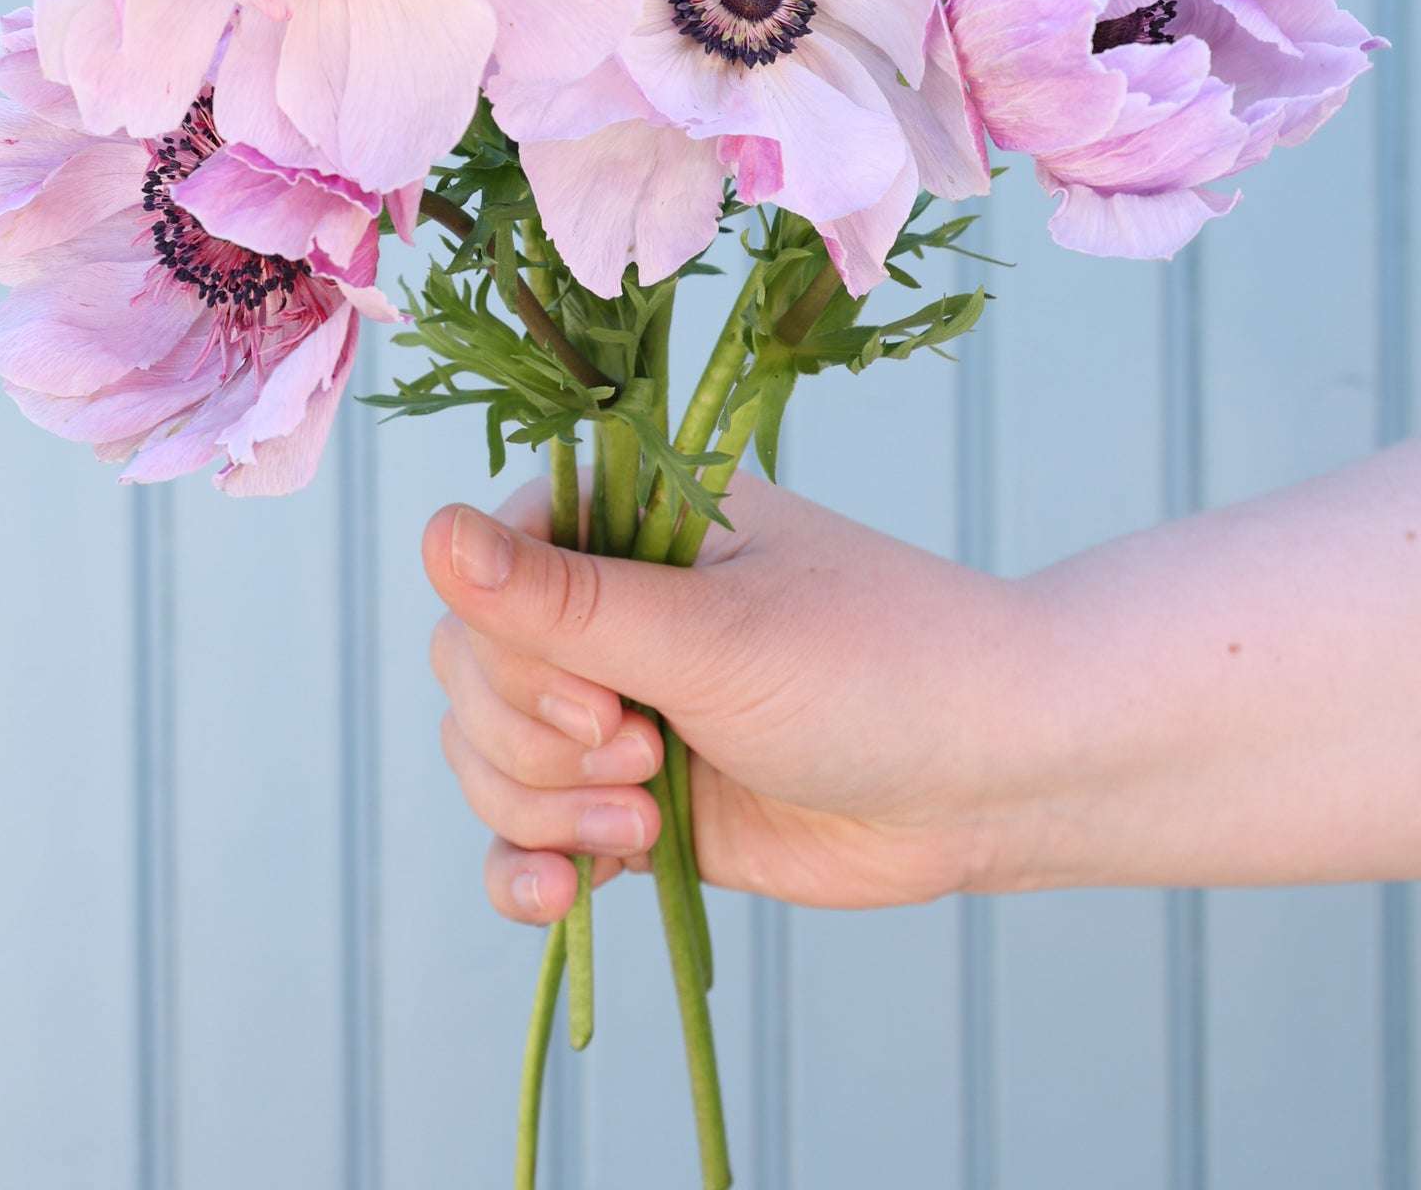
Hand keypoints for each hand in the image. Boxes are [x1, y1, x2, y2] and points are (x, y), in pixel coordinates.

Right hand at [420, 470, 1028, 924]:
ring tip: (655, 822)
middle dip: (537, 745)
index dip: (516, 658)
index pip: (481, 578)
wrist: (992, 778)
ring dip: (548, 812)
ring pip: (488, 761)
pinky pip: (528, 837)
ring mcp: (618, 708)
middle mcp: (611, 607)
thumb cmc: (875, 669)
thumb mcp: (714, 636)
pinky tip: (560, 898)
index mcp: (626, 522)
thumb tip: (428, 532)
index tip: (612, 706)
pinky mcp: (635, 803)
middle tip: (649, 758)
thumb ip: (565, 602)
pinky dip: (529, 870)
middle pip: (469, 677)